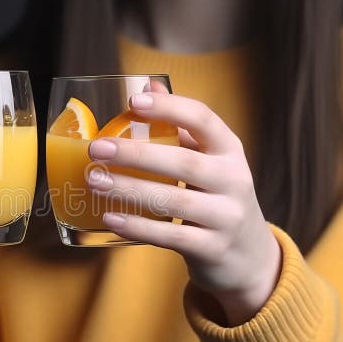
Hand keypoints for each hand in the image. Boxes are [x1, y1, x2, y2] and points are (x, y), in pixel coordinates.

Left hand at [86, 90, 280, 325]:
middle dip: (137, 154)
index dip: (170, 107)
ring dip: (130, 190)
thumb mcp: (209, 160)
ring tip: (94, 181)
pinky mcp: (212, 249)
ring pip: (175, 202)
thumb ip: (180, 127)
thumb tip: (147, 85)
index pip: (203, 120)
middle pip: (184, 162)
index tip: (134, 101)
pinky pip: (171, 237)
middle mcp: (233, 180)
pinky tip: (111, 218)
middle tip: (96, 148)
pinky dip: (139, 228)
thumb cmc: (216, 197)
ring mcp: (226, 217)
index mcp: (229, 151)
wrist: (248, 256)